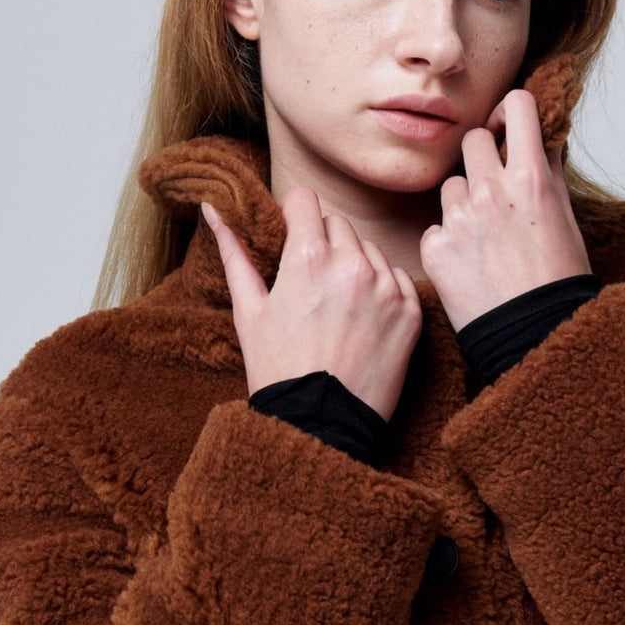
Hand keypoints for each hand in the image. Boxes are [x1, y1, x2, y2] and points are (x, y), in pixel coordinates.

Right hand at [202, 189, 422, 421]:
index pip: (305, 200)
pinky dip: (382, 290)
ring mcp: (386, 287)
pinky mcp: (410, 311)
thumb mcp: (248, 311)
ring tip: (337, 306)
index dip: (293, 215)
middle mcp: (352, 264)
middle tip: (310, 282)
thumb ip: (234, 253)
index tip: (291, 234)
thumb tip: (214, 209)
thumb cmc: (278, 369)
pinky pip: (397, 278)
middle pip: (338, 224)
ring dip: (354, 265)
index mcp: (308, 258)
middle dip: (322, 242)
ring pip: (369, 250)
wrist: (322, 425)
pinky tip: (361, 319)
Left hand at [420, 89, 591, 330]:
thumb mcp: (565, 219)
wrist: (532, 336)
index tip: (510, 125)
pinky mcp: (435, 247)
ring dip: (463, 202)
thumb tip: (541, 138)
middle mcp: (491, 191)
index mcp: (530, 179)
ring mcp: (458, 219)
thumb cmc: (557, 281)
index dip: (512, 111)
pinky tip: (469, 264)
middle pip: (472, 140)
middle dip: (482, 156)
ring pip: (450, 186)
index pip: (516, 106)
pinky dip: (448, 240)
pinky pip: (436, 227)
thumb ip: (548, 172)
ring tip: (485, 239)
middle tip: (495, 186)